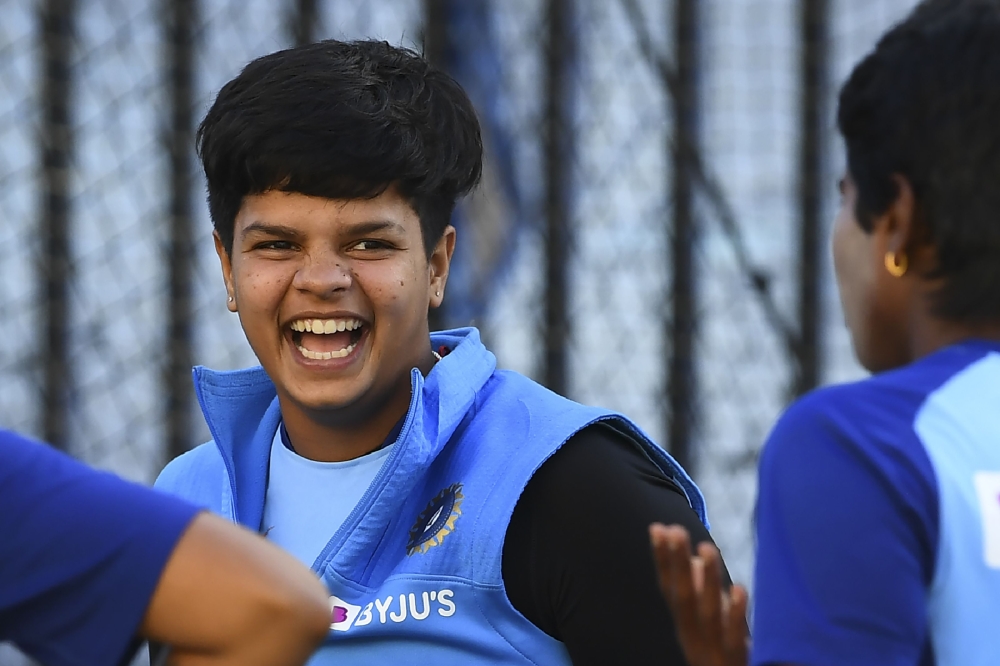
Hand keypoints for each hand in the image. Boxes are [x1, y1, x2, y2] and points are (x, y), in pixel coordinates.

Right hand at [650, 523, 749, 665]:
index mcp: (684, 626)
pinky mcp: (736, 662)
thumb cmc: (724, 654)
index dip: (663, 559)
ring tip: (706, 549)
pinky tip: (739, 590)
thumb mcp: (708, 624)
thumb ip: (700, 595)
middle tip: (675, 530)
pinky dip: (735, 614)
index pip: (669, 588)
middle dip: (677, 563)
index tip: (658, 528)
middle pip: (683, 598)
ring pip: (708, 614)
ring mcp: (713, 651)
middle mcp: (693, 638)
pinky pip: (736, 638)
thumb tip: (692, 559)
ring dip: (706, 580)